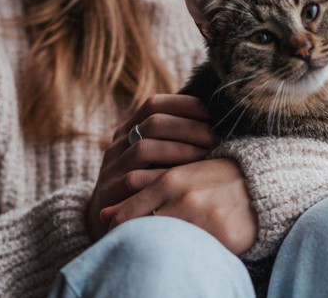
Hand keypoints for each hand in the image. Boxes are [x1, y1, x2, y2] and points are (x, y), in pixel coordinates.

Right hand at [86, 94, 215, 241]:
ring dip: (179, 149)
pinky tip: (186, 180)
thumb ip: (176, 140)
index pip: (154, 104)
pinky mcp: (110, 193)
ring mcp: (112, 168)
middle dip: (189, 127)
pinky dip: (163, 177)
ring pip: (144, 148)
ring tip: (206, 155)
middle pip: (153, 122)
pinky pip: (135, 180)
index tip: (212, 112)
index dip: (184, 104)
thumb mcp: (158, 159)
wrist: (110, 224)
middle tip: (215, 137)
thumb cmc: (148, 187)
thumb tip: (217, 122)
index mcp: (129, 130)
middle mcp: (118, 145)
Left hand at [101, 158, 257, 255]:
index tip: (124, 238)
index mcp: (171, 180)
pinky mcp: (223, 236)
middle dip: (139, 242)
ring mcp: (204, 218)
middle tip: (143, 248)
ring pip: (167, 243)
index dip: (120, 232)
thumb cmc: (217, 179)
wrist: (264, 183)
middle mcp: (185, 199)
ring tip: (170, 248)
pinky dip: (189, 255)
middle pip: (144, 232)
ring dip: (165, 248)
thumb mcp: (181, 176)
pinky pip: (195, 253)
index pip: (128, 215)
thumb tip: (102, 214)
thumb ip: (143, 191)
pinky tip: (192, 252)